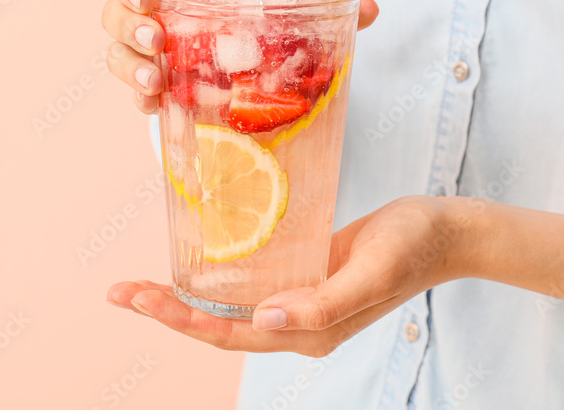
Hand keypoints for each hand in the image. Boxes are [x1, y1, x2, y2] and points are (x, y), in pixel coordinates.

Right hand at [101, 0, 379, 113]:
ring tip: (154, 82)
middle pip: (114, 18)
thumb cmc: (256, 18)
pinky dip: (145, 103)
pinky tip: (159, 108)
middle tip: (155, 41)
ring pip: (118, 58)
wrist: (249, 53)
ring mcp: (152, 57)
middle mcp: (156, 19)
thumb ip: (321, 2)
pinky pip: (138, 97)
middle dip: (128, 30)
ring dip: (130, 69)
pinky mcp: (160, 91)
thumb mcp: (280, 4)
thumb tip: (369, 9)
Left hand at [107, 196, 471, 356]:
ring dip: (185, 298)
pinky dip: (216, 279)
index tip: (140, 299)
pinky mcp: (302, 276)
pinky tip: (193, 263)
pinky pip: (250, 285)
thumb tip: (265, 320)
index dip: (183, 320)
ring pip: (230, 307)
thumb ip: (322, 302)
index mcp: (310, 330)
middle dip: (168, 310)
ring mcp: (298, 301)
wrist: (443, 231)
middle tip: (120, 292)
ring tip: (140, 287)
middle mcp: (297, 323)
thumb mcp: (371, 272)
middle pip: (220, 324)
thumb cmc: (412, 247)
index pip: (231, 333)